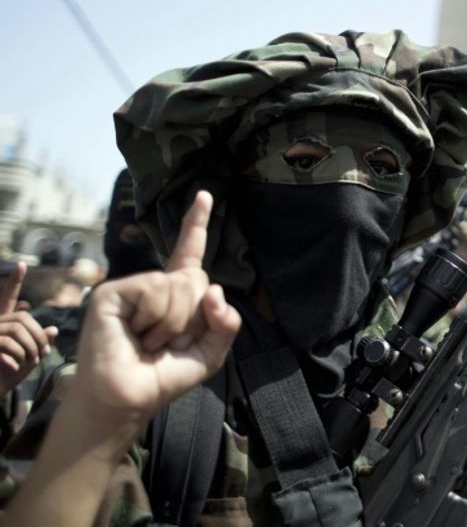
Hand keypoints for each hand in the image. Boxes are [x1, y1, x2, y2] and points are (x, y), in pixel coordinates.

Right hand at [0, 262, 58, 395]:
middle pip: (23, 318)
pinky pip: (6, 344)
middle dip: (37, 336)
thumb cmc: (8, 375)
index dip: (15, 282)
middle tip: (43, 354)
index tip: (22, 264)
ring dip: (30, 347)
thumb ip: (39, 342)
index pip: (8, 298)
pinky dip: (17, 357)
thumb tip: (53, 329)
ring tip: (31, 362)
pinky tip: (15, 367)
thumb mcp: (29, 358)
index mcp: (2, 323)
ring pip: (17, 331)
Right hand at [72, 191, 240, 426]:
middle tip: (168, 343)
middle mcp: (154, 286)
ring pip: (180, 286)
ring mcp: (132, 287)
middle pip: (197, 279)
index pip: (190, 253)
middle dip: (194, 317)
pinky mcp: (112, 292)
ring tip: (150, 342)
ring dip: (174, 324)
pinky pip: (157, 291)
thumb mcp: (210, 352)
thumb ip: (226, 323)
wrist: (126, 400)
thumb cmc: (162, 377)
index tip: (204, 195)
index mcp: (175, 296)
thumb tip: (214, 289)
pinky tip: (136, 336)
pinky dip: (156, 319)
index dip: (197, 224)